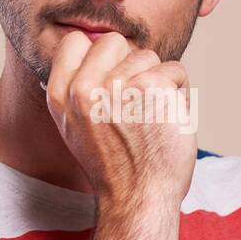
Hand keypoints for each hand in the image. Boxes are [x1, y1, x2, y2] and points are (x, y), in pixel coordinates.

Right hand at [45, 28, 196, 207]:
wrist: (139, 198)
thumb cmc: (115, 165)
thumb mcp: (75, 127)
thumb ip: (74, 89)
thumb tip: (80, 46)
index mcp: (61, 96)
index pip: (75, 41)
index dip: (99, 56)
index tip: (110, 83)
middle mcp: (83, 89)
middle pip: (114, 41)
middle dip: (130, 64)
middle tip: (134, 105)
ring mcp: (117, 87)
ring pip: (148, 56)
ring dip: (158, 82)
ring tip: (151, 118)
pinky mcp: (152, 87)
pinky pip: (175, 70)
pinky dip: (180, 94)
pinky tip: (168, 120)